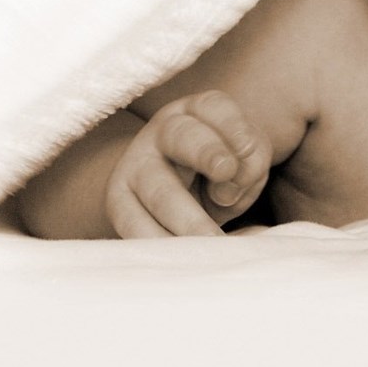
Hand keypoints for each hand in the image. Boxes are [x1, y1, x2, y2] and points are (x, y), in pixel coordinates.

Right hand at [104, 90, 271, 237]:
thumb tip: (226, 191)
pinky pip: (134, 225)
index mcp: (200, 112)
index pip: (216, 108)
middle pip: (183, 137)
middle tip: (227, 183)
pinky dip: (161, 243)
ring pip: (158, 189)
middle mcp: (165, 131)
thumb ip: (248, 165)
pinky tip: (183, 258)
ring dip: (187, 219)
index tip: (246, 151)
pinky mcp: (120, 202)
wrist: (176, 192)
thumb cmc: (224, 170)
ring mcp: (137, 164)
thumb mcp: (246, 160)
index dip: (233, 128)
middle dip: (206, 154)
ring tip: (213, 242)